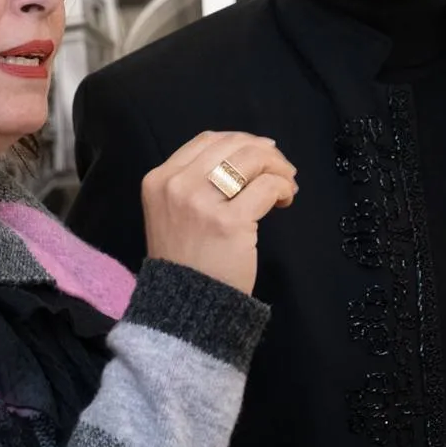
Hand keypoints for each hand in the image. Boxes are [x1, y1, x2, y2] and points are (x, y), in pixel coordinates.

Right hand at [141, 131, 297, 294]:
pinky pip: (267, 187)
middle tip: (281, 169)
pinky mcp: (229, 222)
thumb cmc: (185, 261)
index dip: (240, 141)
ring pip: (251, 160)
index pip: (207, 140)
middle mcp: (176, 185)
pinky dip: (283, 188)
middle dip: (264, 152)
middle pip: (232, 144)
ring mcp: (201, 203)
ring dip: (278, 167)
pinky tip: (285, 199)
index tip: (260, 154)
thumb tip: (248, 151)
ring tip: (286, 185)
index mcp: (159, 179)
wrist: (185, 306)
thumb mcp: (172, 212)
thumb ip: (197, 181)